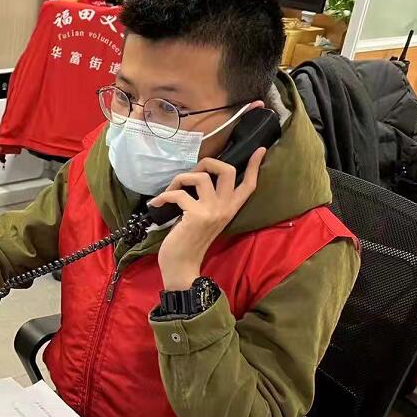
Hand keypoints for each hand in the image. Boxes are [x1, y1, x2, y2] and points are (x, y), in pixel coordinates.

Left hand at [150, 148, 265, 289]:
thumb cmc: (188, 242)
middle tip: (190, 174)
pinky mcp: (196, 216)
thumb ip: (208, 202)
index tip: (259, 149)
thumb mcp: (204, 219)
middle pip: (227, 171)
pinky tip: (157, 203)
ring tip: (170, 190)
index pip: (249, 185)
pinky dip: (164, 195)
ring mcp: (212, 212)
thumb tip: (197, 179)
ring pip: (201, 177)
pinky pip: (179, 193)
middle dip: (206, 162)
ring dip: (180, 178)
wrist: (181, 266)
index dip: (253, 166)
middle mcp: (225, 209)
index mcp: (230, 209)